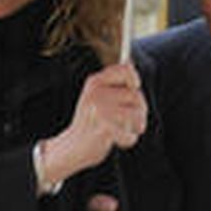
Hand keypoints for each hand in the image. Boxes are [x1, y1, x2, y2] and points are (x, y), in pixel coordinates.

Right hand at [36, 63, 147, 187]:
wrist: (71, 147)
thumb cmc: (90, 123)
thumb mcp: (97, 97)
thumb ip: (114, 83)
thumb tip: (130, 62)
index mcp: (94, 82)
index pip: (126, 69)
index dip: (134, 80)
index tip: (134, 89)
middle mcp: (96, 93)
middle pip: (137, 95)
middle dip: (139, 111)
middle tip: (126, 121)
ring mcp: (100, 110)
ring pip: (138, 115)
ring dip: (135, 127)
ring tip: (121, 131)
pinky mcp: (105, 127)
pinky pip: (131, 134)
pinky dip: (127, 140)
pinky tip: (116, 141)